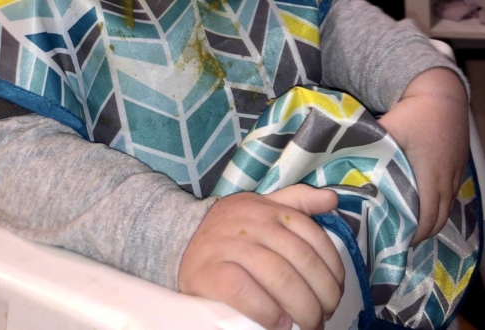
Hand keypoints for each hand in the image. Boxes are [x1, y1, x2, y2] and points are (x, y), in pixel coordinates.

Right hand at [179, 185, 344, 329]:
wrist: (179, 238)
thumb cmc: (230, 227)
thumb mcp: (262, 206)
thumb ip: (297, 201)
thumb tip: (332, 198)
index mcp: (270, 210)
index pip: (314, 237)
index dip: (332, 268)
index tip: (336, 291)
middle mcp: (253, 224)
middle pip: (301, 260)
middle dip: (322, 294)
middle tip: (324, 316)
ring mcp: (232, 247)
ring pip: (279, 277)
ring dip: (302, 307)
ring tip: (308, 325)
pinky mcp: (213, 273)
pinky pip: (247, 293)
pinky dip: (268, 312)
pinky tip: (280, 324)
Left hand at [378, 68, 468, 243]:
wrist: (441, 94)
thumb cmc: (413, 113)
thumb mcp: (387, 131)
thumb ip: (365, 148)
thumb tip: (336, 162)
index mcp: (428, 178)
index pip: (424, 219)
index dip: (410, 235)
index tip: (391, 240)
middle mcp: (445, 183)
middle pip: (436, 221)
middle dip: (417, 233)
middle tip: (393, 239)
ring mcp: (453, 177)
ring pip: (443, 211)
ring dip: (426, 221)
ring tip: (404, 228)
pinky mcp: (455, 169)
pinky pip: (448, 198)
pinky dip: (435, 207)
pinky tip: (419, 206)